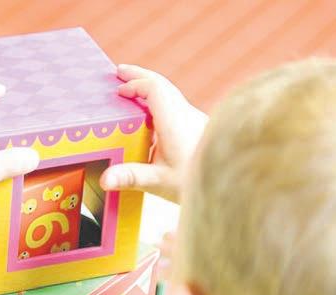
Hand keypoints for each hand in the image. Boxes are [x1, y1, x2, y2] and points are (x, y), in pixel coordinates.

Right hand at [100, 64, 207, 203]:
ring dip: (150, 88)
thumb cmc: (196, 182)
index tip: (118, 90)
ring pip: (171, 94)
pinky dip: (160, 101)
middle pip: (162, 84)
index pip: (154, 89)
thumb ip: (131, 177)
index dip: (134, 84)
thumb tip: (105, 180)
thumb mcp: (160, 182)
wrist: (231, 182)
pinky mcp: (198, 127)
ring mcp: (194, 119)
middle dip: (139, 76)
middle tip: (120, 71)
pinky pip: (176, 105)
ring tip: (132, 89)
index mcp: (175, 121)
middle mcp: (186, 114)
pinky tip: (153, 114)